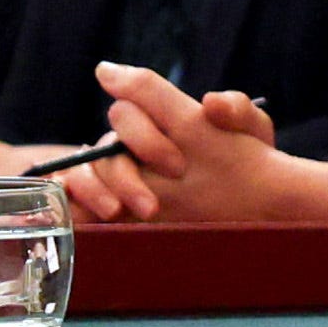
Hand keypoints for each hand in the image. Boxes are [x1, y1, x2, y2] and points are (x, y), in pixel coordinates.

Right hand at [70, 60, 307, 224]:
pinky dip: (72, 205)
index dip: (146, 132)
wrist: (255, 206)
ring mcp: (115, 175)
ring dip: (96, 190)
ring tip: (118, 214)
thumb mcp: (252, 136)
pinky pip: (72, 198)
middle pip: (108, 142)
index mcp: (159, 119)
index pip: (131, 104)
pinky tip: (85, 223)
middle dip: (127, 171)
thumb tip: (210, 103)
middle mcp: (131, 143)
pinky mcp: (105, 205)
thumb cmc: (249, 162)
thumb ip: (238, 112)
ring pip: (85, 171)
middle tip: (155, 204)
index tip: (177, 165)